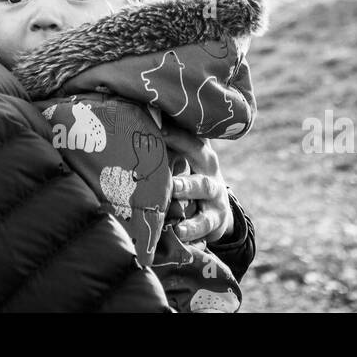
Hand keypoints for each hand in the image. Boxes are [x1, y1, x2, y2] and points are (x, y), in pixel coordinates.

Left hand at [161, 128, 232, 243]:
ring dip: (187, 189)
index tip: (158, 125)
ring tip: (172, 192)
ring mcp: (215, 193)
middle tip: (162, 146)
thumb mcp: (184, 165)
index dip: (175, 130)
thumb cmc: (189, 181)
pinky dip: (191, 227)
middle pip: (198, 154)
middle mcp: (209, 168)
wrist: (217, 213)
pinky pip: (204, 223)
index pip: (188, 135)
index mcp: (199, 152)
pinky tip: (178, 231)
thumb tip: (140, 126)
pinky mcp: (216, 218)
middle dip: (182, 147)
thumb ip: (167, 151)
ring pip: (203, 187)